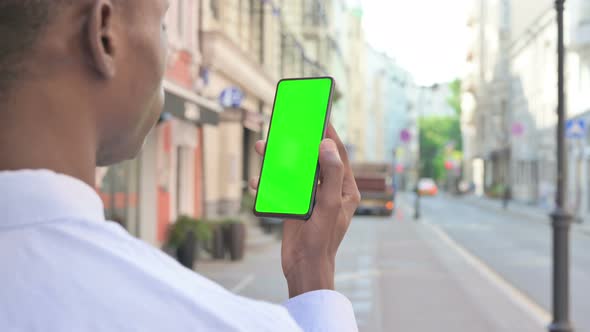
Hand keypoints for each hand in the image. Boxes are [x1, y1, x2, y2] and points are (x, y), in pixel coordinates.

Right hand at [249, 124, 359, 297]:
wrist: (305, 267)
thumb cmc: (323, 239)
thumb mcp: (330, 205)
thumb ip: (331, 174)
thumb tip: (327, 145)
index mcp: (345, 189)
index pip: (338, 154)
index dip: (328, 134)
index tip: (319, 117)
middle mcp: (330, 190)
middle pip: (314, 159)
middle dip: (299, 143)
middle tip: (285, 127)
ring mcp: (311, 197)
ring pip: (295, 171)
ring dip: (279, 160)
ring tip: (263, 149)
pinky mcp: (295, 205)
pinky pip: (282, 187)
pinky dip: (270, 182)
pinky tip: (258, 182)